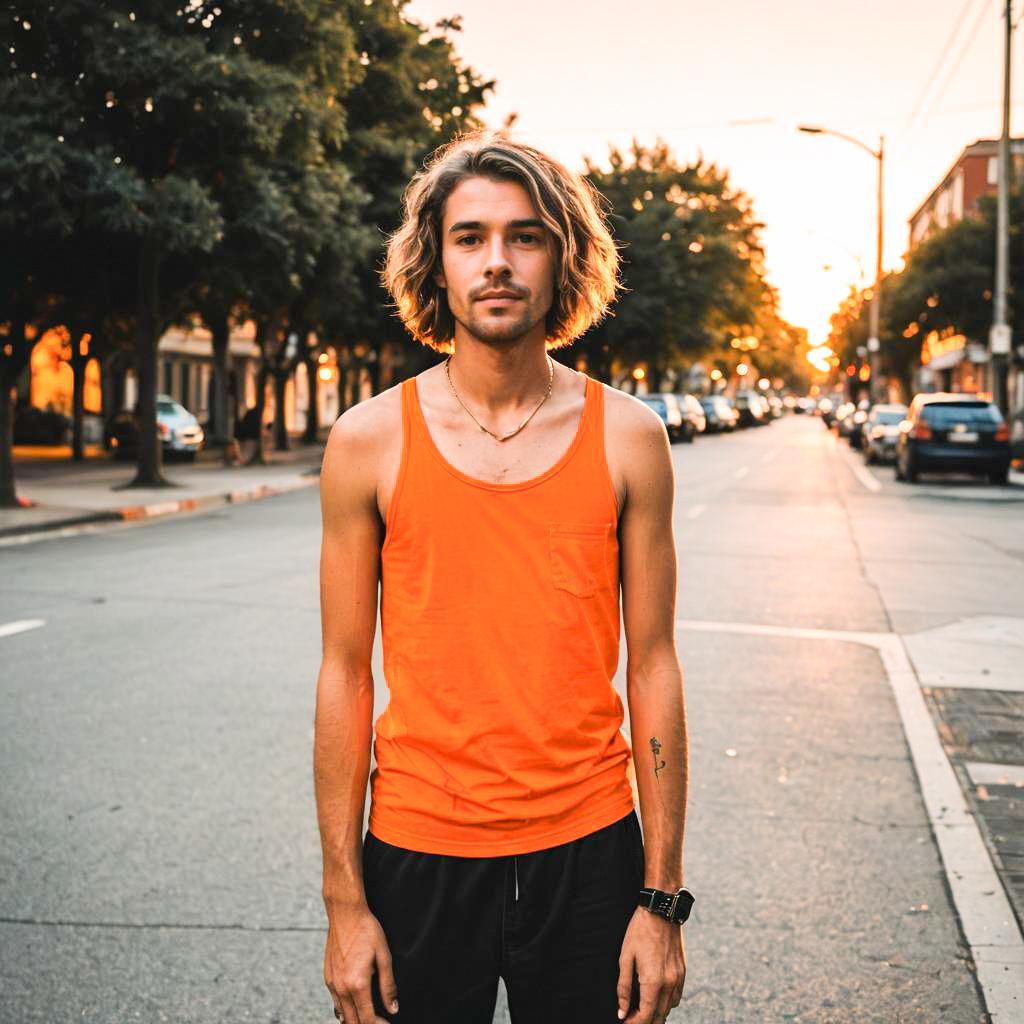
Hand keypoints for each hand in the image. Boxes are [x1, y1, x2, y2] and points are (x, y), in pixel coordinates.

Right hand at [324, 902, 397, 1023]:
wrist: (345, 914)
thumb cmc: (367, 931)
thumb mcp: (384, 956)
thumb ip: (388, 985)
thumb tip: (393, 1008)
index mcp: (357, 984)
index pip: (367, 1019)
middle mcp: (341, 988)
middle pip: (353, 1022)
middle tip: (381, 1021)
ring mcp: (332, 983)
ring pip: (342, 1015)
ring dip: (355, 1020)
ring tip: (369, 1016)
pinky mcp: (327, 977)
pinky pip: (335, 1003)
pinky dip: (345, 1010)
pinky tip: (355, 1006)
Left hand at [616, 907, 685, 1023]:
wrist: (661, 911)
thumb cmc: (640, 931)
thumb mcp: (625, 957)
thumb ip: (623, 987)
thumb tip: (622, 1011)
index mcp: (652, 981)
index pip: (645, 1016)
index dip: (634, 1023)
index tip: (625, 1022)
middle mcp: (669, 983)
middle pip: (659, 1017)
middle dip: (644, 1022)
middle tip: (631, 1017)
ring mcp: (678, 978)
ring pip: (669, 1009)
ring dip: (656, 1014)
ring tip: (641, 1010)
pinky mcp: (683, 972)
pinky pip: (677, 998)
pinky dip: (667, 1003)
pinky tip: (656, 998)